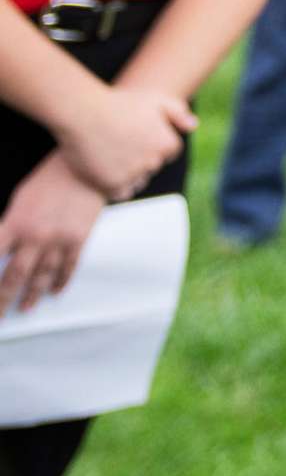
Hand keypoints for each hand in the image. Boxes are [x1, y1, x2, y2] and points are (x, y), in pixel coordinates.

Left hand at [0, 152, 108, 312]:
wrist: (88, 167)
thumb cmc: (51, 178)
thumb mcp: (21, 199)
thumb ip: (11, 226)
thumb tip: (5, 248)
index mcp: (15, 223)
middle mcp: (35, 236)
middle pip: (13, 276)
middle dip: (2, 299)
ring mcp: (58, 240)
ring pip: (41, 277)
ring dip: (31, 296)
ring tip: (25, 308)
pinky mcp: (79, 239)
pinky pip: (68, 267)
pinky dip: (61, 282)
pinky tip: (55, 291)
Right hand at [54, 81, 192, 199]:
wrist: (83, 113)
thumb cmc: (119, 104)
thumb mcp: (155, 99)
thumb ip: (178, 112)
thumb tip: (194, 127)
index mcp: (167, 143)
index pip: (169, 152)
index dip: (153, 142)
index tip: (138, 134)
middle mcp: (153, 161)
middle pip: (152, 167)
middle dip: (142, 158)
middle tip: (121, 142)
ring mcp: (132, 174)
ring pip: (138, 181)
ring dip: (130, 174)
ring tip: (112, 156)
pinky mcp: (112, 185)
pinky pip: (121, 193)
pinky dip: (116, 186)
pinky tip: (106, 170)